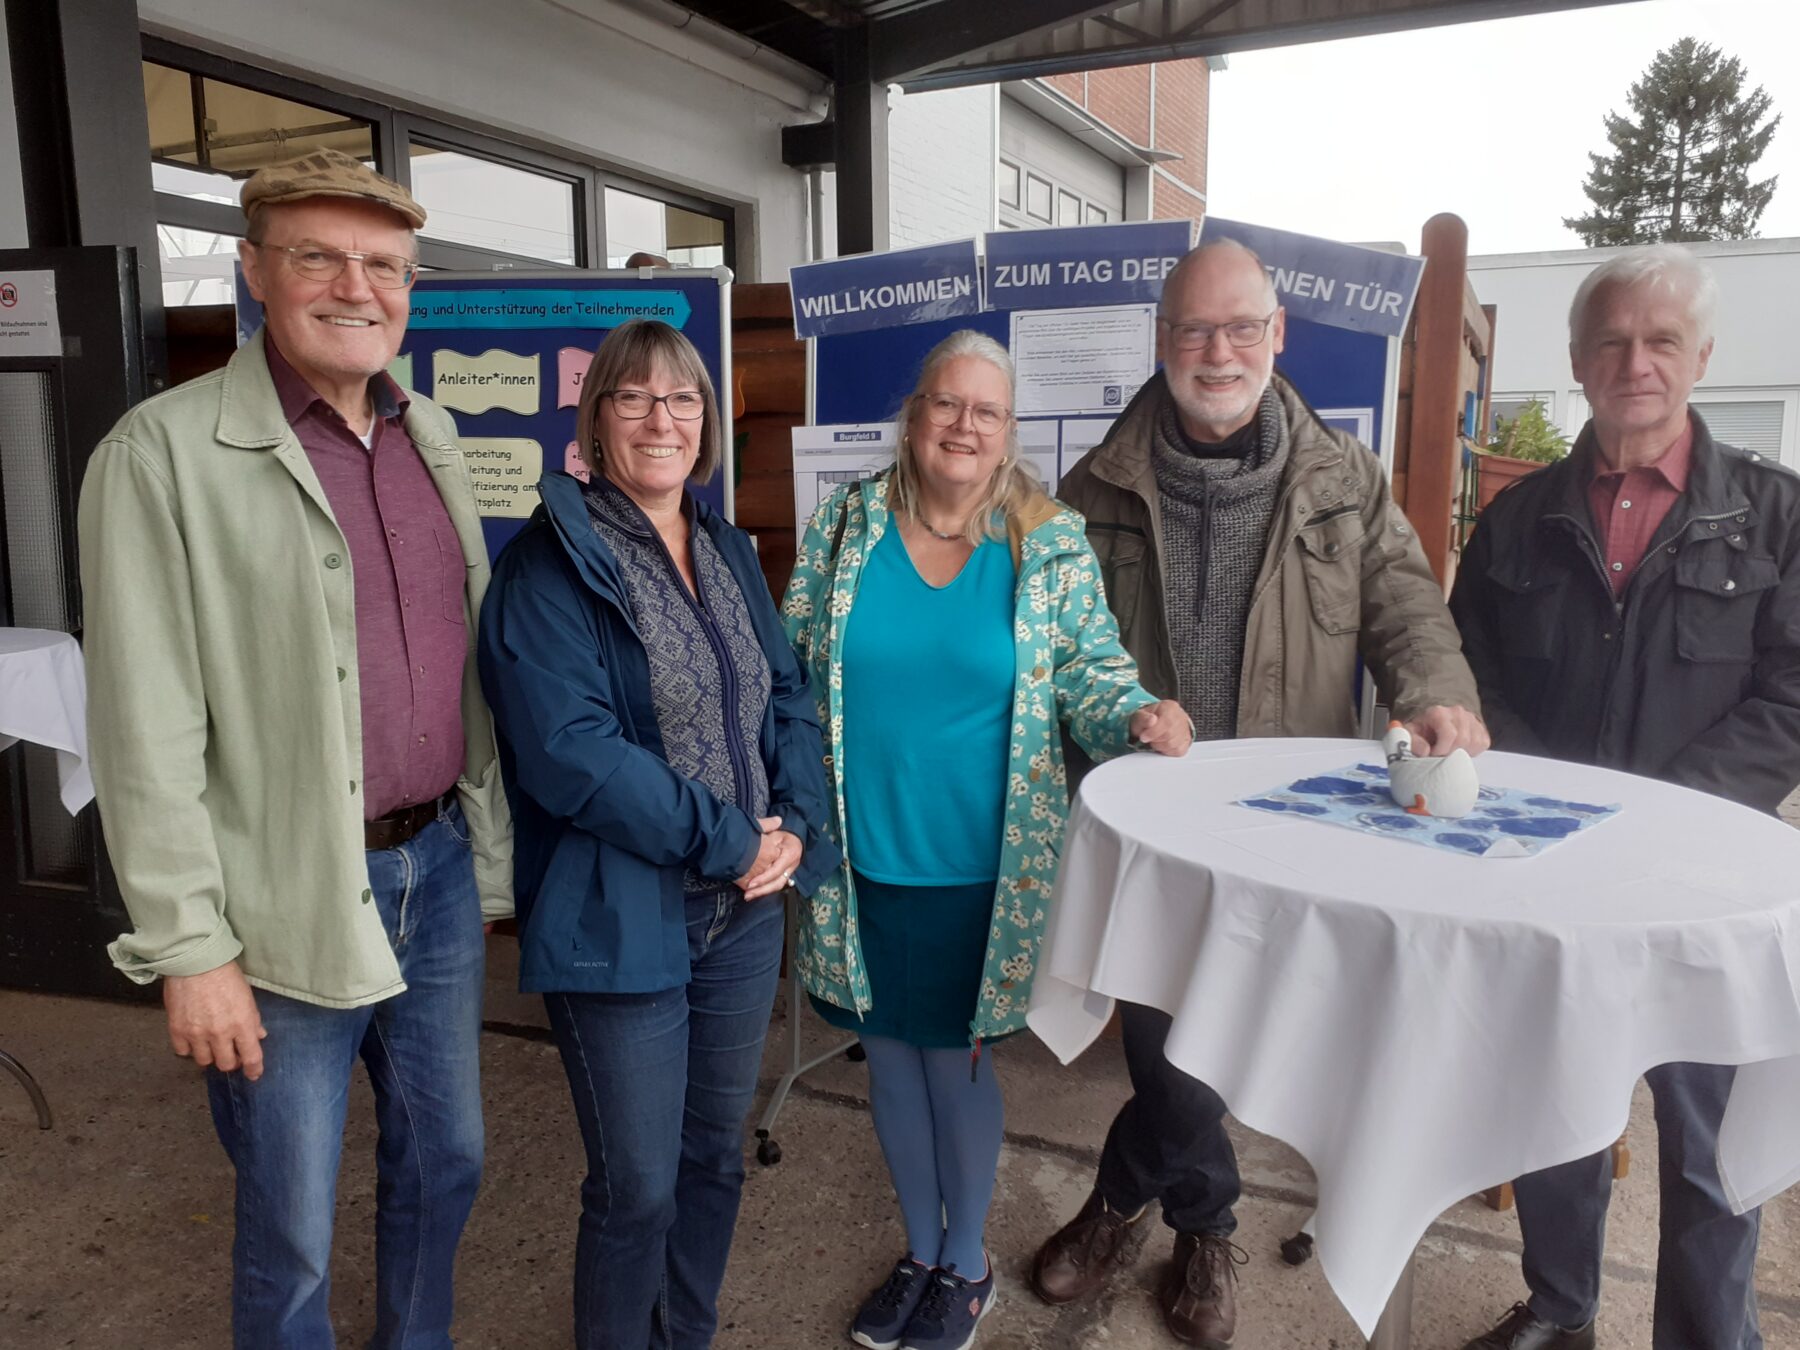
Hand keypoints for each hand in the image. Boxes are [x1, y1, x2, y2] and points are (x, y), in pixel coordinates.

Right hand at [163, 962, 266, 1080]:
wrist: (195, 962)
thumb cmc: (226, 975)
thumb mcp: (247, 996)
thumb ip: (253, 1020)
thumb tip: (258, 1036)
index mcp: (242, 1024)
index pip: (251, 1057)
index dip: (253, 1069)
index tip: (254, 1074)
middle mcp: (219, 1034)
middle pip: (225, 1064)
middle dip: (230, 1061)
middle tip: (231, 1053)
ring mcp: (196, 1034)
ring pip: (204, 1061)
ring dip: (210, 1055)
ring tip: (211, 1044)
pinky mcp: (177, 1030)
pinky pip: (183, 1052)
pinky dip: (189, 1048)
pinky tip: (193, 1039)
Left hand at [737, 816, 801, 900]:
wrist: (796, 840)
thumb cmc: (784, 835)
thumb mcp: (777, 831)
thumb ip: (772, 827)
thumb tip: (777, 821)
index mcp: (790, 855)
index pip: (777, 870)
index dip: (764, 878)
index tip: (751, 883)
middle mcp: (791, 866)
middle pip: (777, 883)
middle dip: (762, 890)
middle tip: (747, 894)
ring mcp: (788, 873)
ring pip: (776, 886)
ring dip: (762, 892)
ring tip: (748, 896)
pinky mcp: (784, 876)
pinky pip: (774, 885)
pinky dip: (763, 890)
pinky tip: (752, 893)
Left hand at [1130, 699, 1192, 756]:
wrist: (1156, 722)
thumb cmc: (1148, 719)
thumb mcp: (1139, 716)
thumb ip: (1143, 718)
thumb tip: (1152, 720)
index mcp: (1170, 707)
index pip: (1167, 722)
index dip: (1153, 732)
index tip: (1143, 737)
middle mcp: (1180, 717)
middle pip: (1169, 734)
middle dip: (1154, 739)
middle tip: (1147, 738)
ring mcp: (1185, 730)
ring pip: (1172, 745)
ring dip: (1159, 746)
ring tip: (1154, 740)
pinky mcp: (1186, 742)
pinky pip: (1177, 751)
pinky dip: (1166, 751)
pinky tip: (1162, 744)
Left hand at [1404, 705, 1490, 756]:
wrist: (1435, 723)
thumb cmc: (1423, 730)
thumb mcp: (1411, 735)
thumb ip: (1413, 742)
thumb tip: (1424, 751)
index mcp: (1439, 712)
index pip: (1449, 734)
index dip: (1442, 749)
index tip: (1433, 755)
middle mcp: (1458, 713)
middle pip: (1462, 740)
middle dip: (1451, 752)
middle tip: (1441, 756)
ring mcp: (1472, 720)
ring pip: (1474, 742)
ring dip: (1461, 752)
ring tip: (1449, 752)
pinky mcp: (1481, 729)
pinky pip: (1482, 744)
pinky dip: (1472, 751)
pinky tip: (1460, 750)